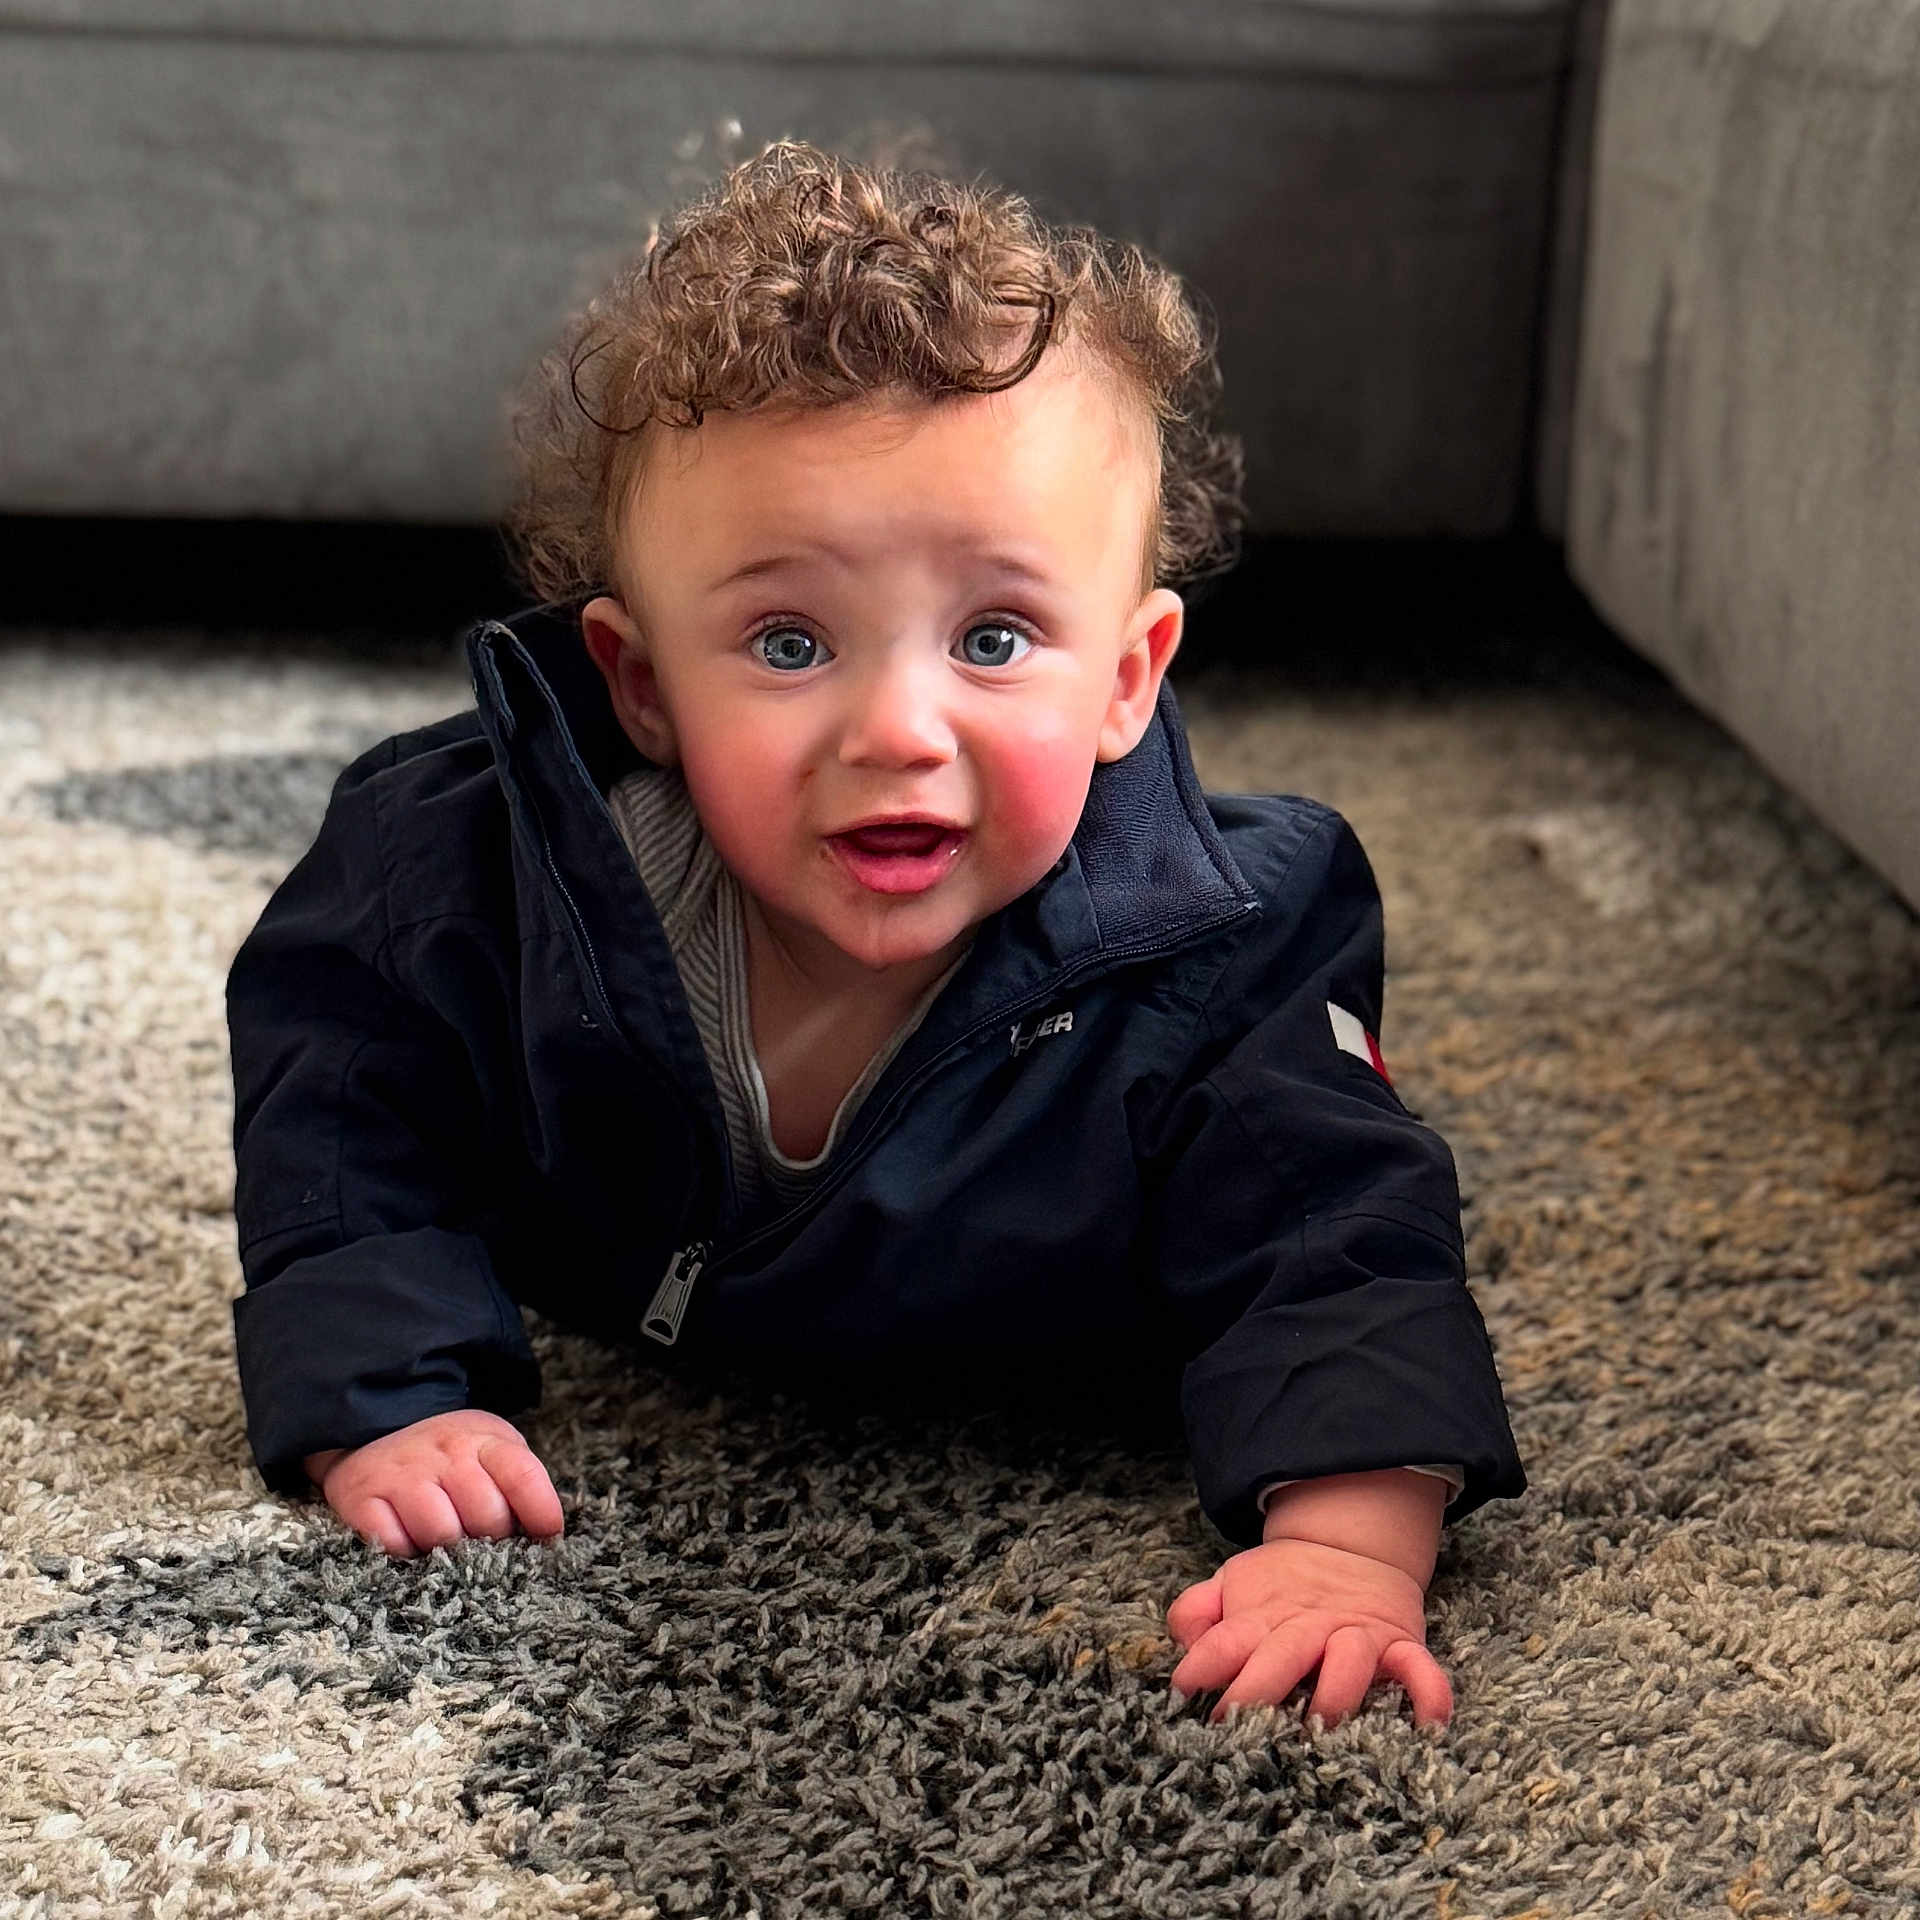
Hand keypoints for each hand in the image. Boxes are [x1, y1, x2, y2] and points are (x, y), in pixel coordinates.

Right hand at [303, 1409, 563, 1557]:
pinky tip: (407, 1537)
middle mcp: (444, 1454)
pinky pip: (394, 1544)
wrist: (374, 1427)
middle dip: (491, 1538)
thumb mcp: (489, 1450)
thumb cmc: (448, 1455)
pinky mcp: (362, 1499)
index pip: (523, 1475)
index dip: (542, 1512)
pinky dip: (404, 1551)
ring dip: (447, 1550)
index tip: (547, 1537)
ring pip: (442, 1535)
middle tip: (480, 1536)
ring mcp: (402, 1475)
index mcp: (483, 1441)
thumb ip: (517, 1483)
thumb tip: (546, 1535)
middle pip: (487, 1516)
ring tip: (444, 1538)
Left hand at [1167, 1535, 1450, 1728]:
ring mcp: (1356, 1635)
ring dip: (1337, 1691)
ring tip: (1322, 1722)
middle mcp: (1308, 1627)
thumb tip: (1181, 1641)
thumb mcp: (1232, 1585)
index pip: (1227, 1640)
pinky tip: (1428, 1725)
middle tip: (1238, 1722)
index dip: (1203, 1663)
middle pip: (1282, 1655)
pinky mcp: (1399, 1644)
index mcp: (1262, 1617)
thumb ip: (1197, 1611)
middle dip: (1260, 1687)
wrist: (1351, 1546)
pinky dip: (1429, 1693)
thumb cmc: (1282, 1587)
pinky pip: (1420, 1668)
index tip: (1183, 1693)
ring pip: (1350, 1661)